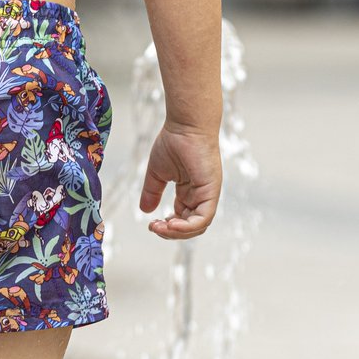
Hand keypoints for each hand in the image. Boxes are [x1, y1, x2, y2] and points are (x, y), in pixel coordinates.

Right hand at [140, 123, 220, 240]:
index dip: (168, 227)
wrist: (185, 125)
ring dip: (178, 233)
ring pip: (198, 227)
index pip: (182, 219)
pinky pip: (204, 218)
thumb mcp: (157, 173)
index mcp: (190, 192)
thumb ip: (152, 193)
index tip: (152, 224)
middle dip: (171, 233)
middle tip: (154, 227)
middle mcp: (201, 196)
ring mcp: (208, 194)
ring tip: (161, 227)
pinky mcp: (212, 191)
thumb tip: (146, 212)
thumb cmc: (174, 142)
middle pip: (191, 227)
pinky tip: (171, 224)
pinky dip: (188, 226)